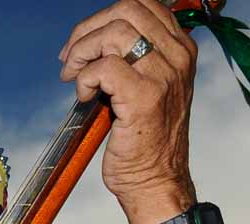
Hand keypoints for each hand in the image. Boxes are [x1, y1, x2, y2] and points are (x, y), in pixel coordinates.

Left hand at [60, 0, 199, 223]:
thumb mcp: (149, 86)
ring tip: (75, 78)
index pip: (142, 4)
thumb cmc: (146, 139)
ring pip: (113, 32)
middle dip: (86, 31)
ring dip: (82, 52)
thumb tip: (95, 38)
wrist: (156, 181)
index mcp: (180, 48)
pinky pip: (104, 68)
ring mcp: (164, 74)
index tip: (82, 45)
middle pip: (126, 9)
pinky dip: (84, 79)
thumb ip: (133, 57)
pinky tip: (85, 98)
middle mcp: (178, 55)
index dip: (102, 18)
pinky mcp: (144, 96)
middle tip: (69, 60)